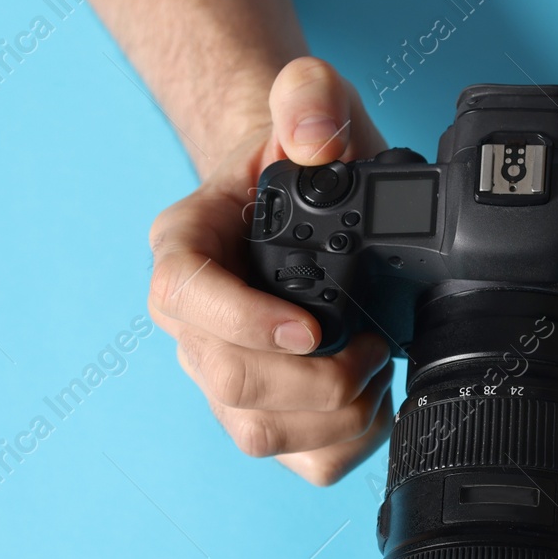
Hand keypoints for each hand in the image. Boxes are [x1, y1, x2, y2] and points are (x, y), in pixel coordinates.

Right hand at [147, 57, 394, 485]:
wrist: (315, 199)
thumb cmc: (301, 159)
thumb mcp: (307, 103)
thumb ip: (308, 97)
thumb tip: (315, 140)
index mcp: (183, 251)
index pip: (184, 301)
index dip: (244, 324)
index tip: (311, 327)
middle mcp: (193, 324)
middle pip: (227, 383)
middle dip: (312, 380)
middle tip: (370, 346)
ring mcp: (226, 377)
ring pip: (257, 433)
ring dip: (332, 414)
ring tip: (374, 366)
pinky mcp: (268, 416)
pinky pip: (298, 462)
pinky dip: (345, 444)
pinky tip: (371, 398)